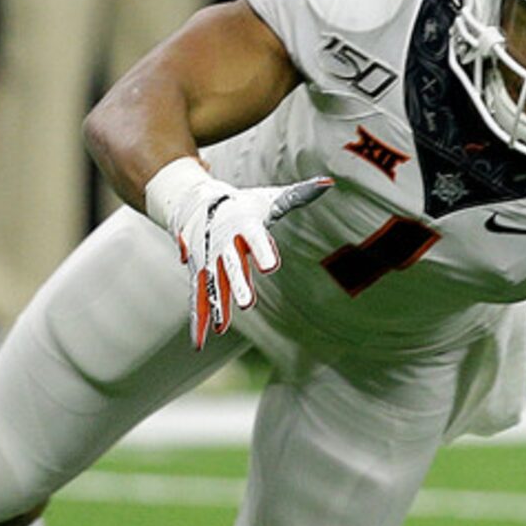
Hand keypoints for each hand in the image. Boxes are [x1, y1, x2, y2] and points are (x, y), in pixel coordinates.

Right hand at [155, 169, 334, 348]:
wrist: (196, 204)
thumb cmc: (242, 205)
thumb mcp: (269, 199)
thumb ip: (298, 195)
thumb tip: (329, 183)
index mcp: (243, 226)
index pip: (255, 238)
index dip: (263, 251)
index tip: (271, 266)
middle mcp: (223, 244)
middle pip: (231, 266)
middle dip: (238, 285)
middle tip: (247, 305)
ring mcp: (208, 261)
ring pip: (212, 285)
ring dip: (216, 305)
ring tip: (222, 327)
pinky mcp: (199, 274)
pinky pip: (198, 298)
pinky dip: (198, 319)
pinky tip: (200, 343)